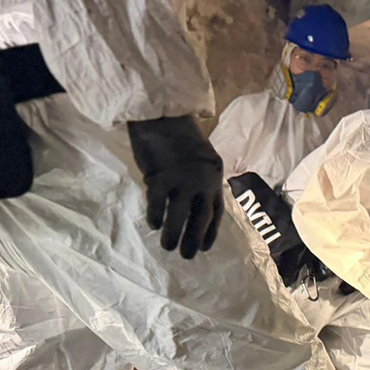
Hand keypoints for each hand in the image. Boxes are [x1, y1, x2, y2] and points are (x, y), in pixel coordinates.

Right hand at [128, 116, 223, 259]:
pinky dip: (155, 217)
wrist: (162, 114)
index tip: (204, 247)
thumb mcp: (204, 158)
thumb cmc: (180, 135)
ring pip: (178, 217)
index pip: (217, 212)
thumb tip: (196, 204)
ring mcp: (181, 181)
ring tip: (167, 247)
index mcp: (214, 177)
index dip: (211, 232)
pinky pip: (157, 205)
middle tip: (187, 256)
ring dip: (173, 235)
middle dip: (194, 240)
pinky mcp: (159, 177)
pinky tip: (153, 225)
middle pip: (200, 219)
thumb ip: (203, 179)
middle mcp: (202, 182)